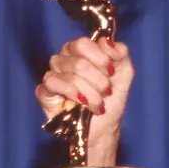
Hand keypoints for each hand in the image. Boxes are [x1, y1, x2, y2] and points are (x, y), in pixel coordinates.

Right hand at [36, 36, 133, 165]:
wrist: (104, 126)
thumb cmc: (112, 98)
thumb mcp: (124, 72)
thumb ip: (120, 52)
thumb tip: (106, 41)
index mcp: (82, 51)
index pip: (84, 43)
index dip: (100, 58)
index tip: (112, 72)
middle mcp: (65, 59)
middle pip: (79, 61)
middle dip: (99, 80)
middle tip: (106, 91)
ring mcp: (53, 74)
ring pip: (70, 74)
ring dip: (90, 93)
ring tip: (97, 103)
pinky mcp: (44, 91)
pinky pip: (54, 83)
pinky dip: (73, 94)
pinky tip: (81, 104)